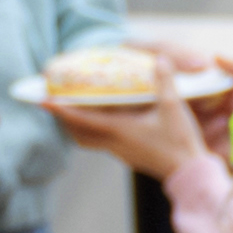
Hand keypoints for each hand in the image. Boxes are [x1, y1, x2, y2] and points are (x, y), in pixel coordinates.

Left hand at [46, 59, 215, 189]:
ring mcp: (120, 151)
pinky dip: (93, 131)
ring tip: (73, 111)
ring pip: (88, 139)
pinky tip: (104, 121)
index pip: (81, 118)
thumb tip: (160, 59)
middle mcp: (114, 142)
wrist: (189, 173)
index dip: (60, 109)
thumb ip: (164, 81)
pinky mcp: (129, 156)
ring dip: (77, 125)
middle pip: (78, 131)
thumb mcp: (173, 107)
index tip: (43, 100)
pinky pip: (101, 142)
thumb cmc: (180, 142)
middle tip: (53, 103)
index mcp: (119, 129)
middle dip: (63, 118)